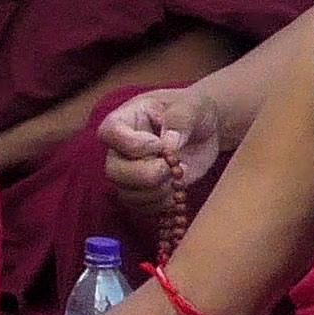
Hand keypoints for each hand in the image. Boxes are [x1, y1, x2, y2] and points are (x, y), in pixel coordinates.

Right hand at [100, 84, 226, 210]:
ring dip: (157, 193)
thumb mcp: (191, 106)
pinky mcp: (144, 190)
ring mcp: (130, 171)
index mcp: (125, 119)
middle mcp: (121, 148)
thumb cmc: (193, 111)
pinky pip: (141, 208)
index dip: (133, 145)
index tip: (160, 144)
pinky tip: (178, 192)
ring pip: (126, 194)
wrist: (204, 130)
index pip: (109, 133)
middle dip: (148, 175)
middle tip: (173, 167)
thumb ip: (179, 120)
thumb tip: (168, 145)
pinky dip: (162, 205)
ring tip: (178, 178)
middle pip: (114, 171)